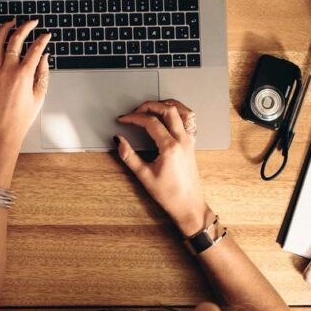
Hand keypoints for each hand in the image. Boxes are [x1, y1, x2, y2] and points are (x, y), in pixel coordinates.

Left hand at [0, 19, 50, 158]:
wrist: (2, 133)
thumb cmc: (21, 120)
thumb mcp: (39, 97)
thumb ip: (42, 75)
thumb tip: (44, 58)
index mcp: (24, 76)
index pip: (35, 50)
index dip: (43, 39)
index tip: (47, 35)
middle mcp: (8, 71)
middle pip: (16, 41)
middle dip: (25, 27)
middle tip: (31, 22)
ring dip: (3, 29)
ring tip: (10, 22)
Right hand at [114, 99, 210, 235]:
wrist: (189, 206)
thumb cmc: (169, 195)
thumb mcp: (144, 176)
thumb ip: (129, 156)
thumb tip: (119, 141)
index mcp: (170, 147)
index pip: (150, 122)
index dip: (133, 118)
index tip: (123, 120)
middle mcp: (182, 140)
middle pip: (167, 110)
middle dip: (149, 106)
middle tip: (135, 111)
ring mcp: (189, 141)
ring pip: (182, 111)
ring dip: (166, 105)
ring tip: (151, 107)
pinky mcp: (192, 144)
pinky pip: (189, 120)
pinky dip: (179, 112)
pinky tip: (169, 115)